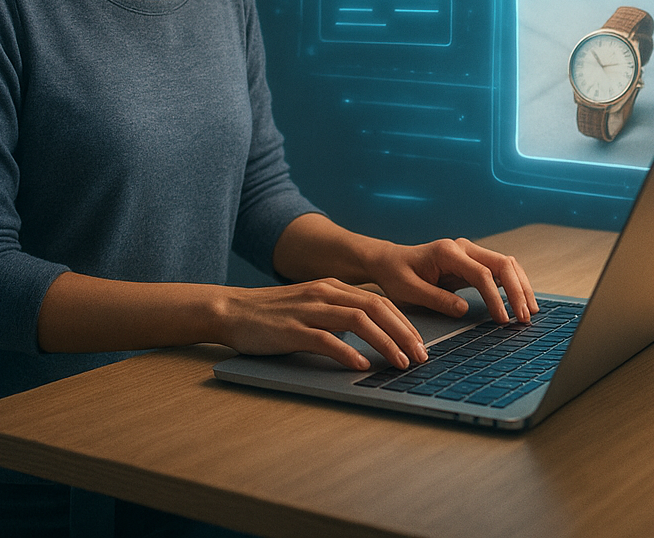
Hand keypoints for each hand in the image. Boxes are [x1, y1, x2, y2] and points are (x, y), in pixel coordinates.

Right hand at [217, 279, 426, 371]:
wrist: (232, 310)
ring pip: (358, 321)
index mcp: (333, 287)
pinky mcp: (292, 329)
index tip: (420, 343)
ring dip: (385, 343)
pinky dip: (347, 352)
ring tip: (400, 362)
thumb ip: (339, 313)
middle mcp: (325, 293)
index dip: (404, 322)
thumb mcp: (312, 305)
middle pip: (376, 308)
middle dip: (404, 333)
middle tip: (422, 356)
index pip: (380, 301)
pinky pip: (326, 339)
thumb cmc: (274, 314)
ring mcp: (309, 310)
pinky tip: (361, 366)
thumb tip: (372, 334)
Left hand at [363, 238, 538, 325]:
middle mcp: (463, 248)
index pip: (481, 274)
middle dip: (517, 290)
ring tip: (529, 311)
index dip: (496, 297)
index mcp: (447, 252)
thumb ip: (436, 299)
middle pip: (502, 264)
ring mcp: (470, 253)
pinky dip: (513, 284)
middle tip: (524, 317)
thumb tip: (464, 309)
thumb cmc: (396, 275)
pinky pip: (500, 271)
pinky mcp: (473, 262)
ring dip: (521, 286)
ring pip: (506, 264)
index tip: (503, 320)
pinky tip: (520, 301)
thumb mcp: (409, 291)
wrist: (390, 261)